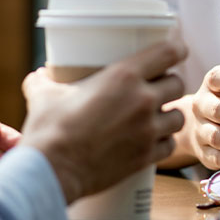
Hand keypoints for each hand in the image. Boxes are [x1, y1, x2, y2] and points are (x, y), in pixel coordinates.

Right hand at [20, 39, 186, 203]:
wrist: (52, 171)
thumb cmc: (48, 129)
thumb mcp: (44, 94)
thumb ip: (45, 79)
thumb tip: (41, 74)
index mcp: (123, 76)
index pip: (168, 52)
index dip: (177, 49)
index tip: (176, 50)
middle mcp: (142, 100)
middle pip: (177, 84)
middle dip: (169, 84)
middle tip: (156, 88)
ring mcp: (148, 130)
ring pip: (178, 116)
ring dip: (170, 114)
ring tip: (156, 116)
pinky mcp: (146, 156)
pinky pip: (169, 145)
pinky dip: (163, 142)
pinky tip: (151, 141)